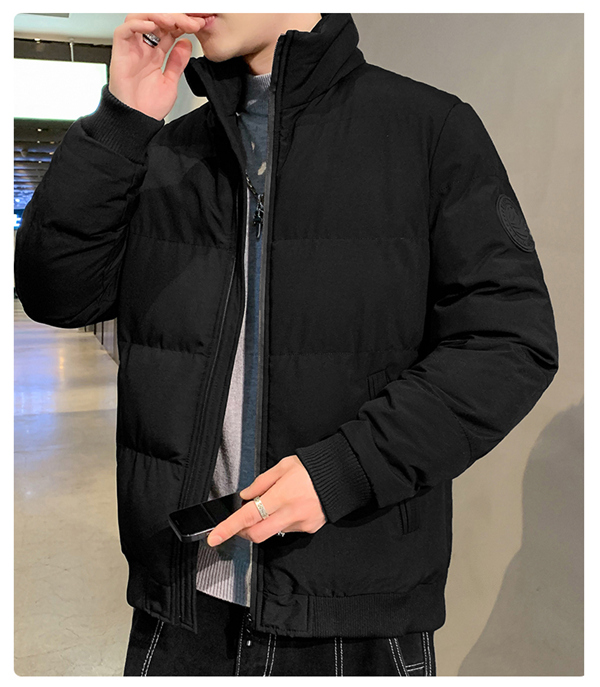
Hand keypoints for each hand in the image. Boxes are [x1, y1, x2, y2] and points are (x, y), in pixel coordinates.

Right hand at [108, 13, 205, 119]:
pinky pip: (123, 31)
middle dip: (176, 17)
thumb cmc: (148, 107)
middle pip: (157, 20)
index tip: (199, 25)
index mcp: (154, 54)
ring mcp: (131, 49)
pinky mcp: (119, 54)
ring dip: (158, 16)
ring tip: (174, 22)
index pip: (168, 29)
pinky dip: (137, 24)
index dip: (183, 23)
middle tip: (192, 22)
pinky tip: (152, 25)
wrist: (137, 122)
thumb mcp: (170, 82)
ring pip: (140, 18)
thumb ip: (177, 62)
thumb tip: (186, 43)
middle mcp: (142, 49)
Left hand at [206, 455, 326, 545]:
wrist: (342, 474)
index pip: (248, 516)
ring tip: (276, 503)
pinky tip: (291, 507)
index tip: (215, 537)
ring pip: (273, 533)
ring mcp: (301, 524)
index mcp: (281, 495)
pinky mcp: (310, 529)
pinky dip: (282, 521)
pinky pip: (288, 530)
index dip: (229, 528)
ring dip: (265, 523)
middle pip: (257, 535)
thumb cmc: (313, 467)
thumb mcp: (283, 466)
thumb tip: (245, 495)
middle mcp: (291, 513)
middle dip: (243, 531)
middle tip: (242, 520)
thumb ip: (261, 482)